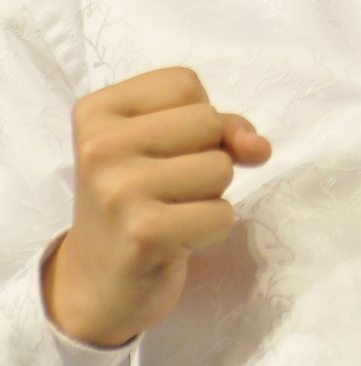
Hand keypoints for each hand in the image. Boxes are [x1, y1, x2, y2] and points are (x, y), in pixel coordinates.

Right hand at [41, 67, 271, 347]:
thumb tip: (258, 147)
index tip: (161, 150)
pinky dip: (211, 228)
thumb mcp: (168, 146)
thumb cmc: (139, 199)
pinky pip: (221, 214)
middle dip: (206, 155)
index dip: (194, 117)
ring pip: (220, 167)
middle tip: (167, 186)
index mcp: (97, 111)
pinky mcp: (143, 233)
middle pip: (207, 120)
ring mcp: (118, 190)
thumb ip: (220, 127)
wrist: (98, 282)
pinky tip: (175, 239)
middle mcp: (99, 145)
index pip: (185, 83)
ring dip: (210, 194)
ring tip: (170, 211)